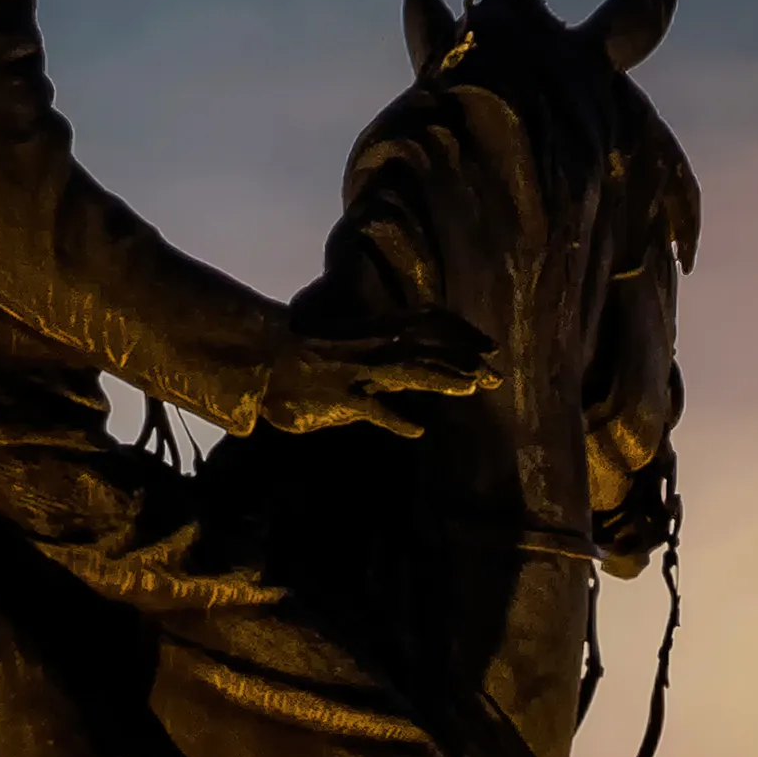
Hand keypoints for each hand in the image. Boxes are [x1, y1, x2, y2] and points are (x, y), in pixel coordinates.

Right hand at [263, 318, 492, 436]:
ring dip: (443, 379)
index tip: (488, 346)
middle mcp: (372, 348)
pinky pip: (373, 409)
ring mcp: (357, 372)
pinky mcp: (340, 397)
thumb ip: (371, 353)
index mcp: (375, 333)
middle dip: (464, 359)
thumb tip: (396, 362)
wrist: (260, 359)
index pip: (427, 325)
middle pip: (428, 349)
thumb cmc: (297, 356)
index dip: (460, 335)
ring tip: (474, 388)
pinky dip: (396, 421)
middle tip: (497, 374)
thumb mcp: (344, 345)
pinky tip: (417, 431)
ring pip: (409, 371)